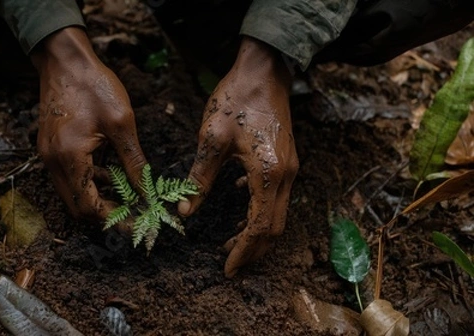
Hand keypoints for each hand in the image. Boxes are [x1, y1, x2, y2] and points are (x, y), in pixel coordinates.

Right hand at [31, 27, 146, 231]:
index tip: (136, 222)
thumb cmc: (94, 86)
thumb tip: (147, 192)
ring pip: (73, 194)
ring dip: (98, 198)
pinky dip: (90, 182)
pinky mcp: (51, 149)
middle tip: (133, 213)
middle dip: (105, 214)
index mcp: (69, 158)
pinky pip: (70, 178)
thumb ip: (134, 162)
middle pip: (77, 207)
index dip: (113, 220)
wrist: (65, 60)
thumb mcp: (122, 123)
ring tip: (128, 195)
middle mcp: (53, 163)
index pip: (88, 207)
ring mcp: (48, 157)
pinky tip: (112, 174)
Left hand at [178, 37, 298, 276]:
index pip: (260, 227)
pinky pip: (274, 195)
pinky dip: (258, 210)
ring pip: (276, 214)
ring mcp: (288, 168)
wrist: (264, 70)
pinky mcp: (284, 159)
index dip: (244, 251)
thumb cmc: (237, 100)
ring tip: (231, 243)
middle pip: (274, 227)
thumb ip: (200, 178)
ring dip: (256, 232)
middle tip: (231, 265)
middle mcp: (285, 176)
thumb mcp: (213, 139)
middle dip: (253, 250)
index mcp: (268, 174)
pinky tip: (239, 204)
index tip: (229, 270)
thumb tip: (185, 210)